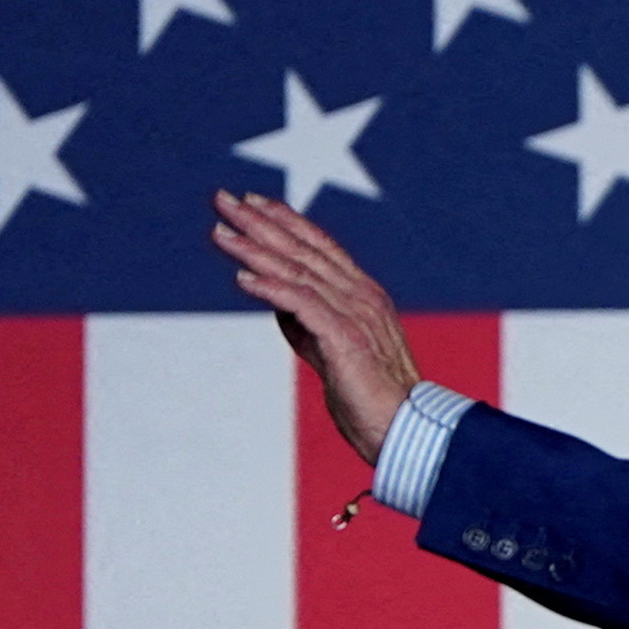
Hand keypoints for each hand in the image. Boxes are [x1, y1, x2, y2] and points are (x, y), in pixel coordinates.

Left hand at [209, 190, 419, 463]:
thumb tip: (278, 305)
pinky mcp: (344, 335)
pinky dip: (270, 287)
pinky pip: (300, 302)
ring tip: (222, 232)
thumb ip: (308, 323)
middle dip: (261, 222)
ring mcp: (355, 312)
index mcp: (364, 294)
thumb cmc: (372, 398)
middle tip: (224, 200)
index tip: (255, 203)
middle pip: (304, 249)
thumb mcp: (334, 350)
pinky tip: (242, 278)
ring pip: (297, 270)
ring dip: (255, 249)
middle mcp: (361, 295)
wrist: (406, 428)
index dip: (287, 221)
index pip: (321, 246)